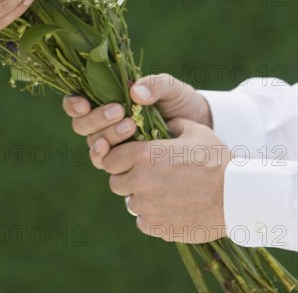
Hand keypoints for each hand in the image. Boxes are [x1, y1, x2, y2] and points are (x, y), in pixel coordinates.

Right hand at [62, 73, 211, 150]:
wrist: (202, 131)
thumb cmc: (181, 103)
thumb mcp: (171, 88)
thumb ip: (155, 85)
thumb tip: (135, 93)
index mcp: (107, 99)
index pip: (77, 102)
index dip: (73, 104)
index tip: (84, 104)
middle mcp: (104, 123)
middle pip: (81, 125)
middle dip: (96, 118)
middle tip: (119, 111)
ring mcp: (113, 144)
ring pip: (93, 143)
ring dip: (107, 135)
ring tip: (131, 126)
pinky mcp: (124, 162)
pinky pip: (106, 163)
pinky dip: (109, 158)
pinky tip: (124, 153)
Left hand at [91, 118, 230, 242]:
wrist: (238, 196)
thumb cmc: (217, 160)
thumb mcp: (194, 131)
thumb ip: (172, 124)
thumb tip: (164, 121)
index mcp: (143, 154)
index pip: (109, 159)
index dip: (118, 160)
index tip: (131, 162)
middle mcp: (140, 180)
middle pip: (116, 182)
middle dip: (127, 180)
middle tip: (147, 179)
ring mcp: (147, 206)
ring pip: (130, 203)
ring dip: (141, 199)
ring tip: (164, 194)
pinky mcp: (157, 227)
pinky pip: (143, 222)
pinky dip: (153, 218)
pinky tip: (171, 209)